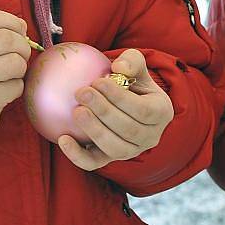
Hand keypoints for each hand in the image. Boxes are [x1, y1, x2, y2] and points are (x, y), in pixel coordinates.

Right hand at [0, 9, 30, 143]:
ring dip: (21, 66)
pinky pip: (15, 85)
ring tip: (13, 71)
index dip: (10, 20)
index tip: (19, 28)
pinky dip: (17, 87)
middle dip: (22, 44)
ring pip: (13, 62)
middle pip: (4, 38)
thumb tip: (21, 26)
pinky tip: (5, 90)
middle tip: (22, 52)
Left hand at [58, 49, 173, 170]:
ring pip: (115, 148)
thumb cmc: (130, 79)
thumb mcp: (136, 66)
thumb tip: (119, 68)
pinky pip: (94, 163)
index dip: (119, 98)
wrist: (127, 100)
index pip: (142, 110)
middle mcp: (150, 137)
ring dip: (95, 130)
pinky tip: (63, 139)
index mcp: (161, 113)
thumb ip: (131, 61)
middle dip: (104, 111)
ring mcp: (131, 151)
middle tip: (82, 93)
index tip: (97, 81)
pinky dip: (78, 156)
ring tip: (77, 111)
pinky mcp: (110, 160)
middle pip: (128, 130)